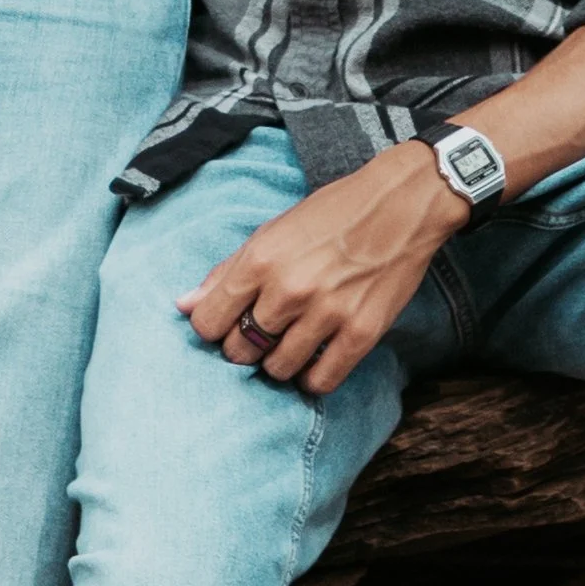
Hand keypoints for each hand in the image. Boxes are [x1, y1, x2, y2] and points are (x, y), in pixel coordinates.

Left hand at [179, 142, 466, 396]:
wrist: (401, 204)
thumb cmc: (331, 213)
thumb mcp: (271, 232)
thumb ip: (227, 271)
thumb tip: (183, 306)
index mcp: (260, 260)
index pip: (208, 322)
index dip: (212, 328)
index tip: (225, 324)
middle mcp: (288, 290)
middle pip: (240, 351)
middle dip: (243, 348)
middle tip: (260, 334)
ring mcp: (326, 314)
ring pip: (278, 369)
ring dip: (278, 362)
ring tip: (290, 343)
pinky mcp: (361, 333)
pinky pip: (320, 381)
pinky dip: (311, 378)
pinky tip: (314, 359)